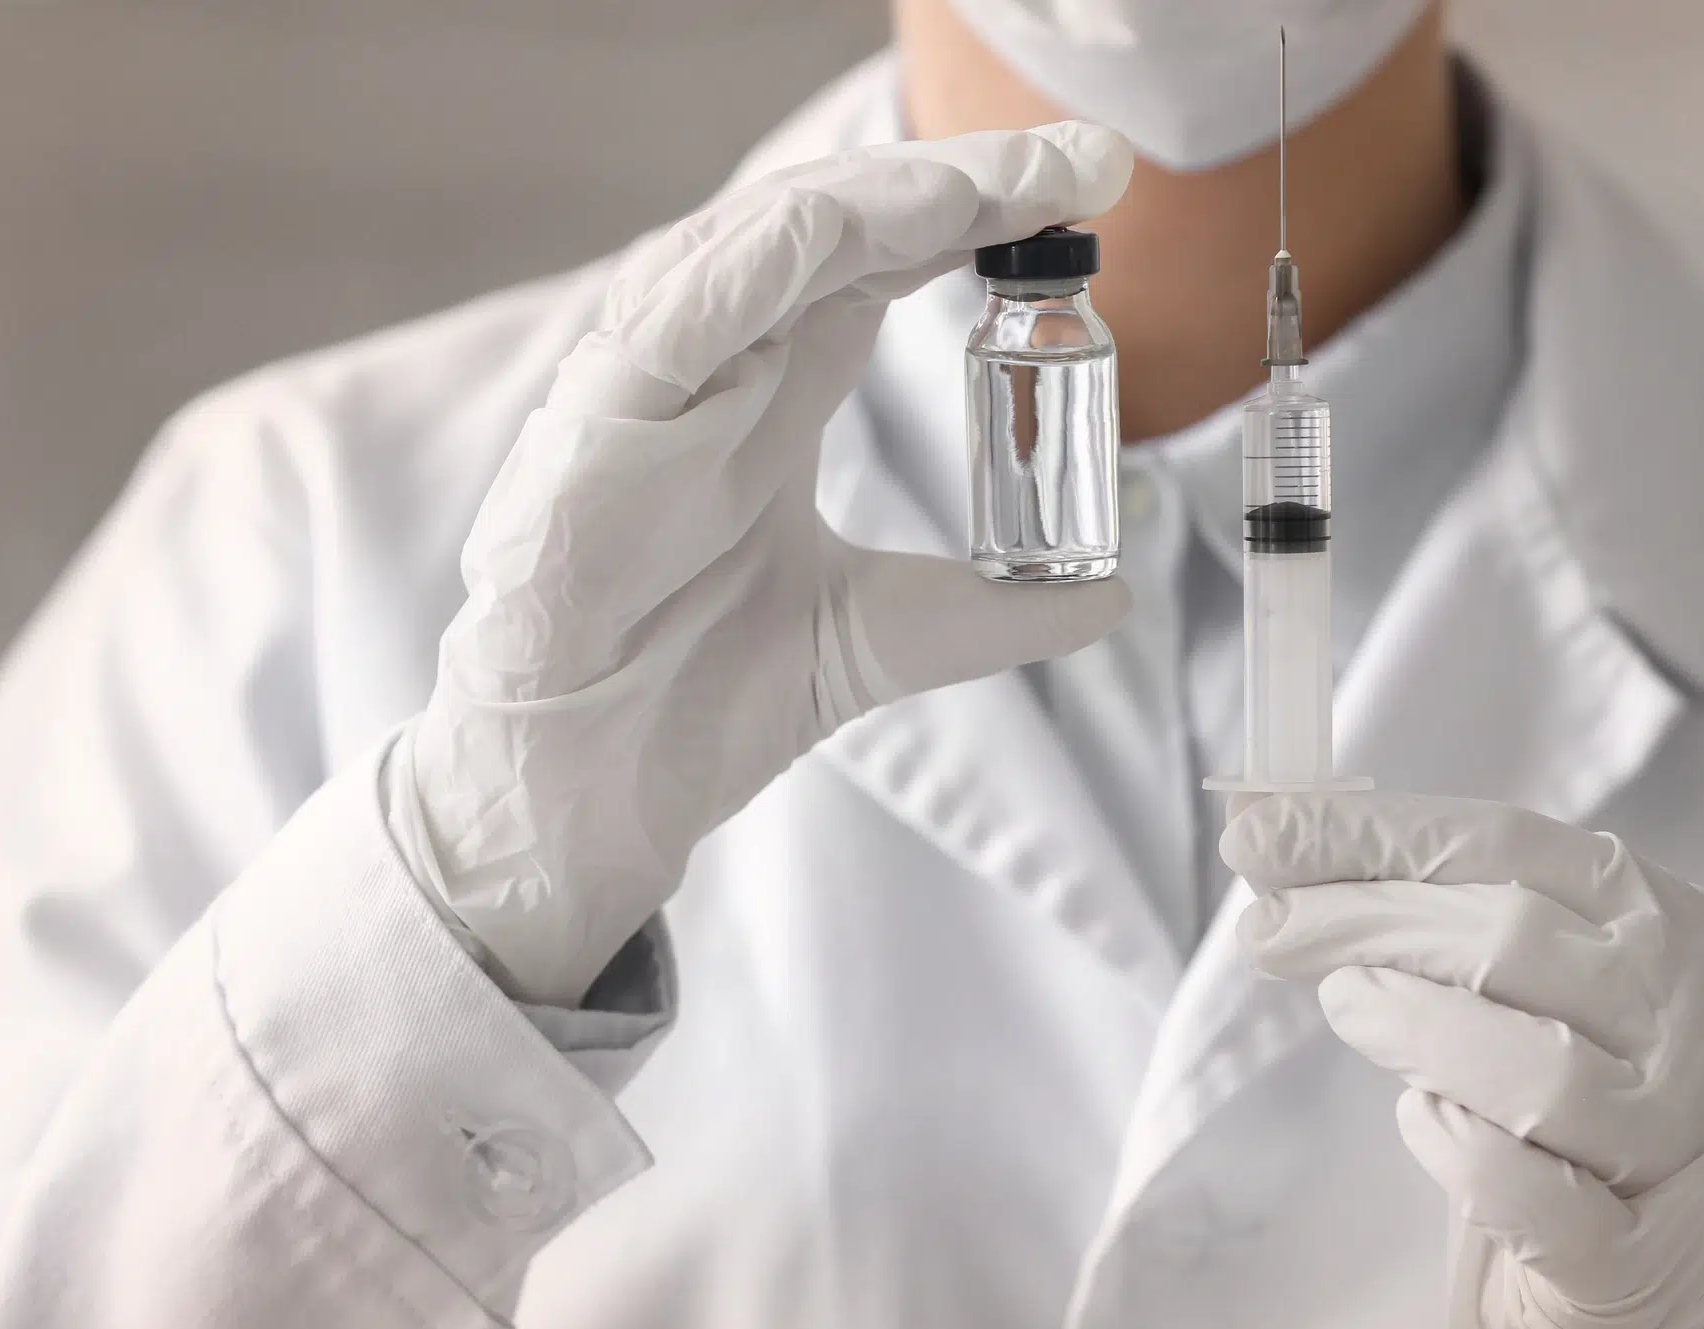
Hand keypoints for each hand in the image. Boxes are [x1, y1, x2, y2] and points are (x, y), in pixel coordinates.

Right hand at [398, 126, 1135, 1004]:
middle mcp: (718, 369)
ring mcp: (656, 387)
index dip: (975, 224)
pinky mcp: (599, 428)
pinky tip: (857, 224)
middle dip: (959, 186)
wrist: (593, 788)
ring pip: (767, 247)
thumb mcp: (884, 637)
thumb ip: (991, 614)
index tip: (1082, 203)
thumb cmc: (696, 698)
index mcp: (773, 398)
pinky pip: (678, 316)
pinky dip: (764, 263)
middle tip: (1076, 164)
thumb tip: (1110, 597)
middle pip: (842, 233)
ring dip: (886, 200)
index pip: (881, 270)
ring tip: (1001, 180)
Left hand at [1221, 791, 1703, 1328]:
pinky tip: (1422, 1115)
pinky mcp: (1638, 1255)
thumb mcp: (1535, 980)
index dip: (1372, 833)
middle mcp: (1697, 1024)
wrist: (1676, 1263)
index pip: (1508, 844)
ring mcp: (1680, 1142)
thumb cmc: (1579, 1086)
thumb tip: (1273, 839)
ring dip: (1408, 1022)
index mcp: (1676, 926)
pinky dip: (1452, 1144)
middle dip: (1365, 919)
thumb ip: (1431, 904)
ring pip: (1530, 1064)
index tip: (1263, 833)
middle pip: (1509, 938)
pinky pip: (1518, 1184)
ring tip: (1345, 1004)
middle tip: (1269, 925)